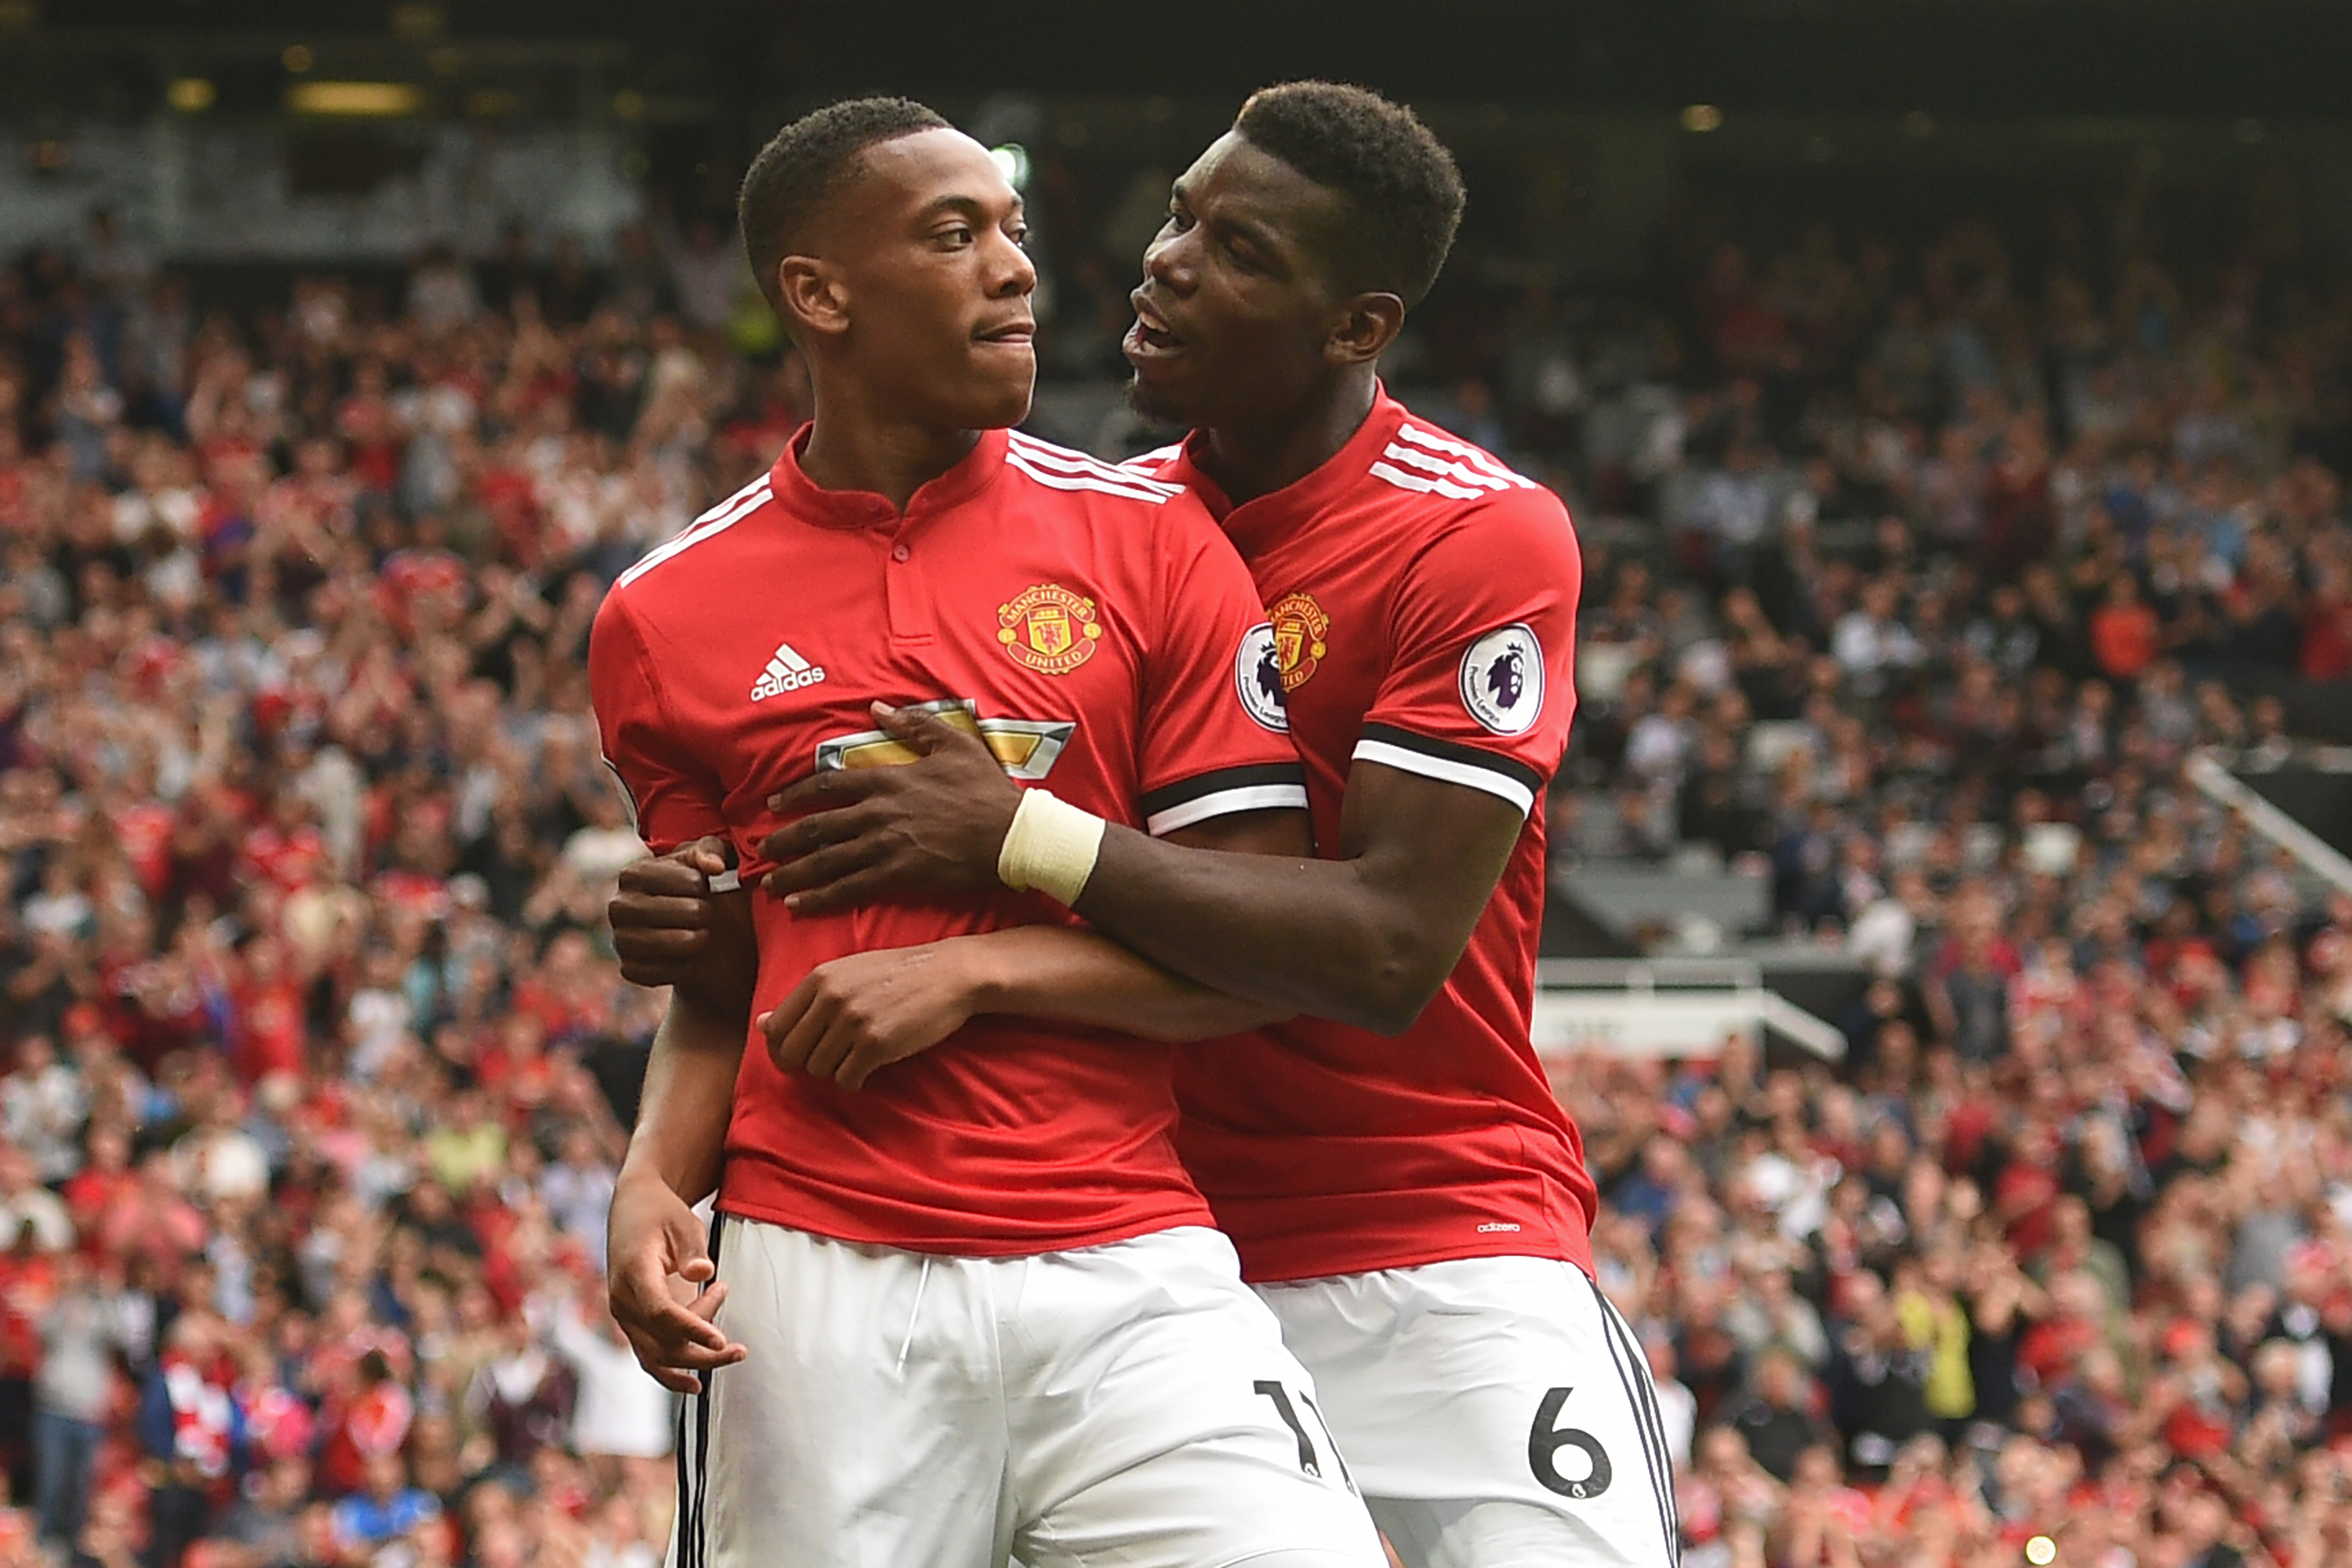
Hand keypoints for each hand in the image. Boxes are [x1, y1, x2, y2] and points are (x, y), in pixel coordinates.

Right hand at [605, 1170, 745, 1393]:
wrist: (633, 1210)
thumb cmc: (662, 1214)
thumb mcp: (683, 1222)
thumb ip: (693, 1249)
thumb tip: (703, 1273)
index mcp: (633, 1273)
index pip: (660, 1311)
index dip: (691, 1328)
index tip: (720, 1340)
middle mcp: (623, 1300)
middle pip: (661, 1340)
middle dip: (702, 1351)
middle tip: (741, 1350)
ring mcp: (625, 1315)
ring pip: (657, 1354)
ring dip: (695, 1361)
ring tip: (735, 1353)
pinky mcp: (633, 1322)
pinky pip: (648, 1356)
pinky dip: (670, 1373)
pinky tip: (696, 1385)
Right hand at [609, 837, 731, 988]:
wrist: (698, 934)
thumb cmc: (702, 888)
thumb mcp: (711, 861)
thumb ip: (712, 851)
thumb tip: (714, 866)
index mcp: (633, 873)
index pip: (684, 879)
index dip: (701, 884)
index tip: (705, 886)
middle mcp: (618, 906)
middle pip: (676, 911)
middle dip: (702, 913)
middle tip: (706, 913)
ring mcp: (620, 939)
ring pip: (667, 944)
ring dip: (695, 941)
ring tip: (703, 934)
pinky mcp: (628, 969)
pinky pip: (662, 972)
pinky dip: (684, 968)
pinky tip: (691, 958)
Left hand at [756, 702, 1020, 914]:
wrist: (1012, 834)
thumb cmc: (987, 789)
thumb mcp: (955, 744)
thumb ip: (914, 725)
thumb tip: (879, 707)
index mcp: (889, 779)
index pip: (828, 784)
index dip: (796, 794)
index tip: (775, 803)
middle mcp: (879, 812)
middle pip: (817, 826)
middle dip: (784, 840)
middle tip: (760, 850)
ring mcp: (886, 845)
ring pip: (827, 859)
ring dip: (793, 871)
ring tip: (770, 882)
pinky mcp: (898, 876)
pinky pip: (849, 888)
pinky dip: (820, 896)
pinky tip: (799, 904)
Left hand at [757, 938, 992, 1090]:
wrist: (949, 974)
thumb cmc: (897, 973)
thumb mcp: (847, 973)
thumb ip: (805, 998)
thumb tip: (761, 1024)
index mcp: (820, 978)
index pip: (776, 1027)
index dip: (780, 1048)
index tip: (796, 1055)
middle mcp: (831, 999)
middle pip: (792, 1053)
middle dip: (805, 1063)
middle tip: (828, 1060)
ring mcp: (853, 1023)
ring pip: (818, 1069)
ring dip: (833, 1070)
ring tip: (854, 1057)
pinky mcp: (876, 1045)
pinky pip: (846, 1080)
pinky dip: (854, 1080)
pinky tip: (868, 1068)